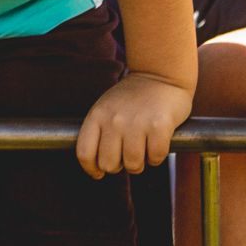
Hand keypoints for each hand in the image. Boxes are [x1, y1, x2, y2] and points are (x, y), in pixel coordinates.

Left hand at [74, 72, 189, 178]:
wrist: (161, 74)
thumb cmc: (132, 98)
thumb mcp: (107, 107)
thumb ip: (99, 132)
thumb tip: (98, 168)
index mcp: (97, 115)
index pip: (84, 153)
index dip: (91, 169)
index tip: (99, 172)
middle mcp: (114, 119)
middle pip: (108, 164)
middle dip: (120, 165)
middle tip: (128, 153)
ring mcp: (137, 122)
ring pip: (133, 165)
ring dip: (141, 162)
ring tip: (144, 146)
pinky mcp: (159, 126)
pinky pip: (155, 158)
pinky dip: (157, 156)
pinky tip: (157, 142)